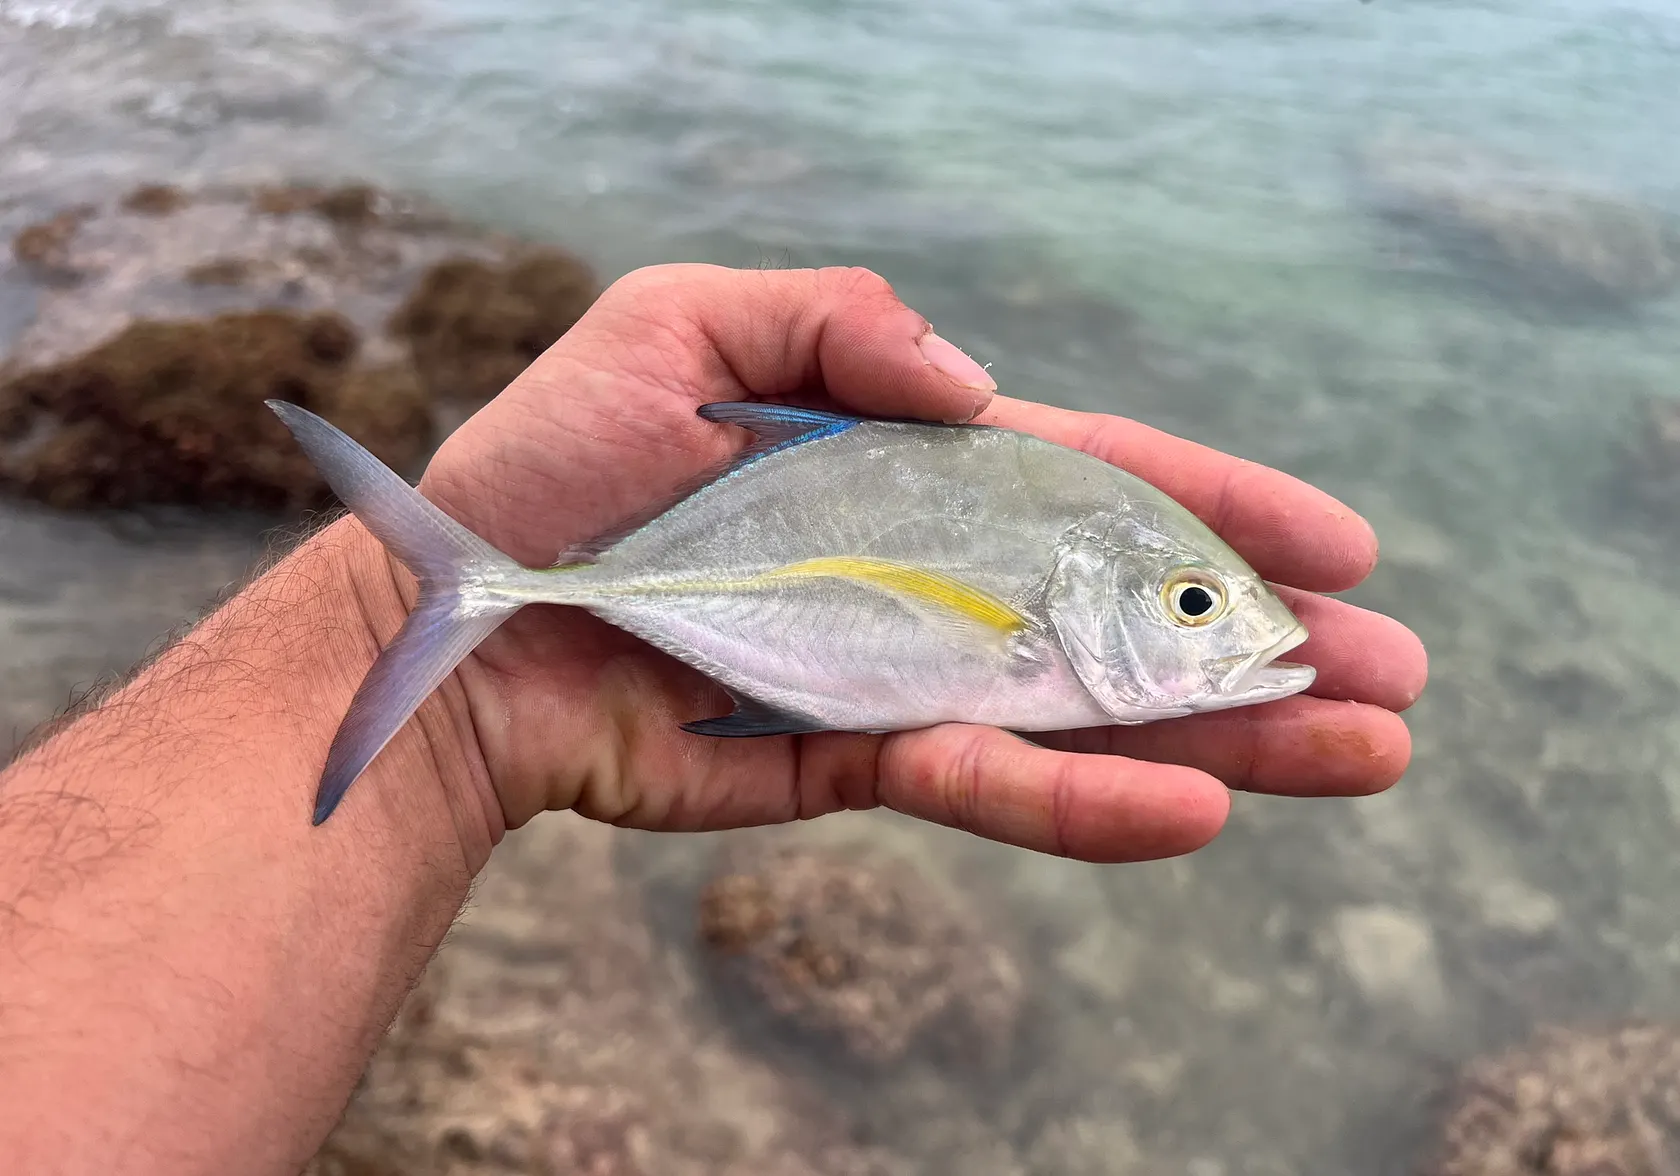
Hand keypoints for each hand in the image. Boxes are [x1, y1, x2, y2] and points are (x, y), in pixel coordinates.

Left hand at [414, 264, 1426, 862]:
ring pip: (1088, 715)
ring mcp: (902, 672)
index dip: (1219, 507)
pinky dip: (1081, 800)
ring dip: (1224, 745)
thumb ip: (838, 319)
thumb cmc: (551, 463)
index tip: (1341, 545)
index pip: (1097, 482)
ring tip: (1360, 760)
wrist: (459, 620)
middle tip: (1396, 684)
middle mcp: (930, 572)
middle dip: (1261, 648)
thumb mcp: (678, 327)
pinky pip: (982, 784)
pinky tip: (1193, 814)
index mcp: (912, 466)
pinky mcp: (855, 760)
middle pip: (1127, 611)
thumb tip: (982, 390)